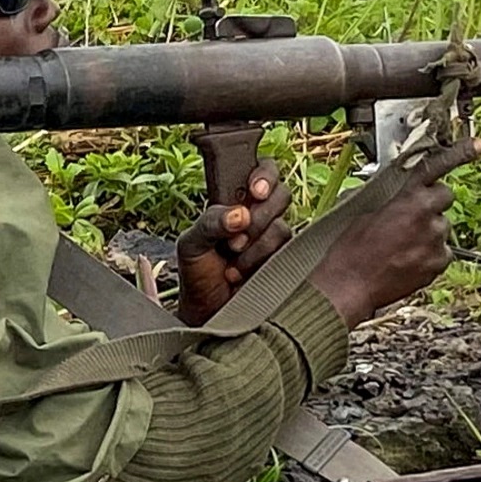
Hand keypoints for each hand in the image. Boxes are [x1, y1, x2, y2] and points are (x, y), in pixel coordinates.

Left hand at [175, 158, 292, 325]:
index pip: (260, 169)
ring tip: (232, 259)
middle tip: (237, 237)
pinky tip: (242, 272)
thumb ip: (210, 221)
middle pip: (281, 193)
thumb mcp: (192, 243)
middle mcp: (258, 214)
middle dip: (261, 214)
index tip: (255, 191)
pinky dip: (261, 260)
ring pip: (282, 225)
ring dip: (255, 245)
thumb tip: (241, 215)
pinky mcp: (285, 259)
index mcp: (235, 199)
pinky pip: (288, 249)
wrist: (207, 312)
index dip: (264, 174)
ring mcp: (273, 237)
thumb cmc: (197, 274)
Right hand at [308, 138, 480, 327]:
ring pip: (441, 227)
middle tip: (410, 216)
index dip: (460, 154)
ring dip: (428, 231)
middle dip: (431, 203)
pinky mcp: (439, 263)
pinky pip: (442, 251)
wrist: (350, 286)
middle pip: (444, 198)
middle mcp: (428, 217)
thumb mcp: (363, 210)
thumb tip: (396, 189)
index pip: (438, 168)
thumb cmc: (351, 248)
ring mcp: (436, 242)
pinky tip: (407, 259)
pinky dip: (429, 254)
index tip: (480, 146)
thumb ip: (387, 195)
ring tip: (401, 245)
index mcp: (408, 198)